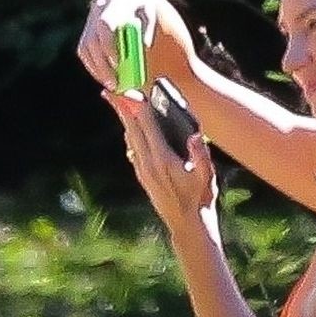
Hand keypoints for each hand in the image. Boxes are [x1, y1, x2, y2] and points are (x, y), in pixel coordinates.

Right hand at [76, 0, 193, 89]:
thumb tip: (145, 45)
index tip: (119, 63)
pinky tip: (104, 77)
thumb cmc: (140, 0)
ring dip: (98, 70)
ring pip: (86, 50)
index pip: (106, 27)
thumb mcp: (148, 9)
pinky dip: (93, 66)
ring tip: (112, 85)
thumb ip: (146, 26)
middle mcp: (96, 16)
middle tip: (117, 85)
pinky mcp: (86, 31)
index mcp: (113, 8)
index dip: (110, 46)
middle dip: (104, 66)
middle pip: (94, 44)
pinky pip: (84, 51)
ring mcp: (89, 24)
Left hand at [104, 88, 218, 244]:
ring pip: (129, 139)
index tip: (128, 91)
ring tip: (116, 104)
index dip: (136, 106)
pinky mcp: (143, 176)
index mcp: (162, 159)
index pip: (146, 126)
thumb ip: (201, 155)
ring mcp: (143, 171)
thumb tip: (195, 136)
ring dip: (123, 120)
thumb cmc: (200, 199)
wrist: (187, 225)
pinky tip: (130, 129)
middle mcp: (148, 163)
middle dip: (120, 109)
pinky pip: (132, 150)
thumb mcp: (206, 177)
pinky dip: (130, 135)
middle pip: (131, 129)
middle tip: (109, 91)